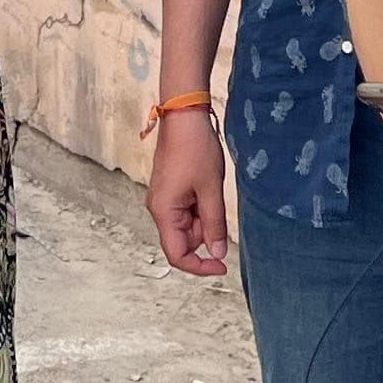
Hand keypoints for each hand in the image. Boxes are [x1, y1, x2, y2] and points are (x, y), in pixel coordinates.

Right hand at [148, 106, 231, 277]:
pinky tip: (206, 186)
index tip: (223, 266)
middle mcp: (158, 209)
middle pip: (183, 240)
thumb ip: (214, 225)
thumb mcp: (211, 190)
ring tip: (211, 190)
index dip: (200, 266)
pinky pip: (185, 211)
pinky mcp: (169, 190)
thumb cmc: (195, 150)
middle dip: (205, 233)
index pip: (177, 255)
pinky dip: (200, 207)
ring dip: (204, 218)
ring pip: (186, 225)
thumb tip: (217, 254)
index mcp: (164, 212)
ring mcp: (163, 199)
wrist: (184, 116)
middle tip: (218, 207)